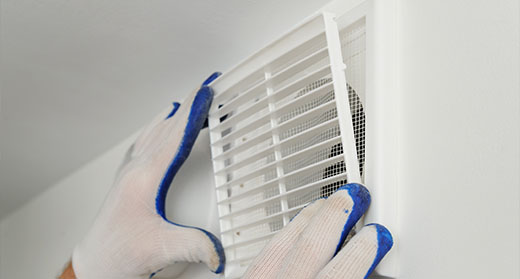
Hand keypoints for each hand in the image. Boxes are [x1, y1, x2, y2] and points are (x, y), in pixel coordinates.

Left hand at [72, 73, 224, 278]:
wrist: (96, 261)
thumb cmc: (120, 253)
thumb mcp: (161, 249)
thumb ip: (194, 246)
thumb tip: (218, 248)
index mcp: (146, 178)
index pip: (176, 137)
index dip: (193, 113)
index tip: (206, 92)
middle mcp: (136, 168)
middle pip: (167, 127)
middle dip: (189, 105)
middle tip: (206, 87)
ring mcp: (130, 171)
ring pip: (155, 131)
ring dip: (175, 114)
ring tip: (190, 100)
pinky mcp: (129, 177)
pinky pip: (146, 140)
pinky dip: (159, 126)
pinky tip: (161, 123)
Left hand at [243, 183, 392, 278]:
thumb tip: (366, 268)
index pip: (340, 273)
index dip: (362, 250)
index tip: (376, 234)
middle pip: (309, 246)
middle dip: (334, 217)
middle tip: (353, 196)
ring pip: (281, 243)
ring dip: (308, 219)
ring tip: (327, 204)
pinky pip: (263, 252)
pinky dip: (284, 235)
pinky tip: (294, 229)